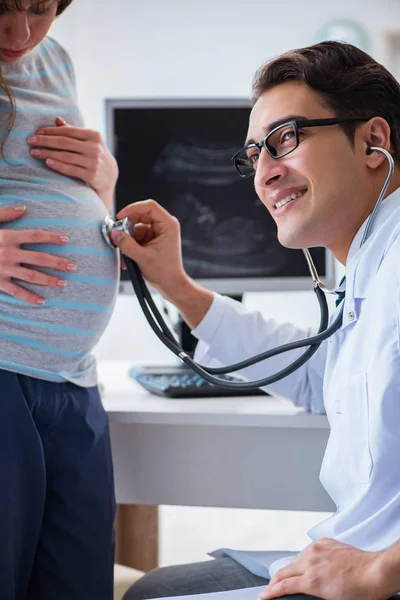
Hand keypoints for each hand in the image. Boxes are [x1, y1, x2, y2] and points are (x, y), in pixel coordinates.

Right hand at [0, 206, 76, 304]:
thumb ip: (5, 214)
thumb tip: (24, 208)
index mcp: (6, 237)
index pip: (35, 236)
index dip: (51, 238)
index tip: (66, 240)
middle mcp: (7, 254)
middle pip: (39, 258)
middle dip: (57, 263)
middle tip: (74, 267)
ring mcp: (3, 269)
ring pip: (31, 276)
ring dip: (49, 280)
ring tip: (63, 283)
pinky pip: (16, 291)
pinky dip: (29, 297)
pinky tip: (42, 301)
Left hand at [27, 117, 118, 209]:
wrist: (110, 175)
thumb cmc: (94, 154)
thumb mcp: (88, 141)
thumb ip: (73, 131)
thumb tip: (57, 119)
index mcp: (94, 135)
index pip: (68, 131)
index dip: (51, 131)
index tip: (37, 132)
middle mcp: (94, 148)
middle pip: (65, 143)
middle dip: (45, 141)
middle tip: (30, 141)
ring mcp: (93, 162)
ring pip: (66, 156)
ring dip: (47, 153)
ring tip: (34, 152)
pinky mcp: (92, 175)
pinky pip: (71, 169)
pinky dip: (58, 166)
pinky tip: (47, 162)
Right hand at [110, 199, 187, 297]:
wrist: (171, 285)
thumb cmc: (164, 272)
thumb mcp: (143, 258)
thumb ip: (127, 244)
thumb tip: (114, 234)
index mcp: (168, 225)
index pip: (149, 207)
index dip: (133, 208)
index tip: (120, 217)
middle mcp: (164, 226)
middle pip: (141, 216)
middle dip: (127, 226)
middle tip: (116, 235)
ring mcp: (158, 233)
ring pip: (136, 228)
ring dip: (127, 239)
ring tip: (122, 252)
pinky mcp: (152, 240)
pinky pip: (137, 237)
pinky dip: (130, 245)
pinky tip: (126, 258)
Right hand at [260, 538, 387, 599]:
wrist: (377, 572)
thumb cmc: (361, 591)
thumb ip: (309, 594)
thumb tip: (301, 594)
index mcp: (311, 579)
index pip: (283, 585)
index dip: (270, 592)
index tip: (264, 596)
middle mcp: (311, 560)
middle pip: (284, 570)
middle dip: (276, 581)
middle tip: (273, 588)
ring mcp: (318, 549)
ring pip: (296, 559)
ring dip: (292, 569)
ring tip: (294, 578)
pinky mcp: (325, 542)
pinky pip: (309, 551)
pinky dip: (306, 559)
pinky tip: (311, 565)